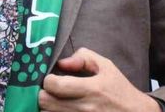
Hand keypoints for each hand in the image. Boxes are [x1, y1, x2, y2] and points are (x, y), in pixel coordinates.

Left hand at [39, 48, 160, 111]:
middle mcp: (85, 108)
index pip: (53, 85)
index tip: (53, 78)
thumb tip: (61, 63)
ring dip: (48, 107)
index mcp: (92, 89)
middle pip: (44, 102)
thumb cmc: (120, 90)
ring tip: (57, 100)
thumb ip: (83, 57)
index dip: (48, 79)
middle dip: (44, 93)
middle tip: (51, 90)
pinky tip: (62, 109)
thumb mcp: (107, 67)